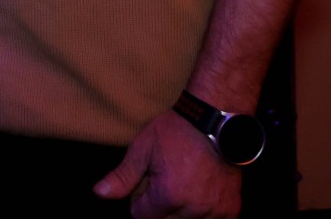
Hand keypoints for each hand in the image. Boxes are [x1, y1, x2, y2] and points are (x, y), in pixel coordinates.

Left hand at [93, 111, 240, 217]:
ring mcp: (215, 211)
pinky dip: (203, 213)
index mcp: (168, 196)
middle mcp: (193, 209)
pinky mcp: (231, 209)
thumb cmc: (176, 132)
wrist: (215, 121)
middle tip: (166, 181)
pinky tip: (200, 193)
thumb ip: (122, 177)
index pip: (142, 216)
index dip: (139, 202)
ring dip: (181, 211)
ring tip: (183, 184)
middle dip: (160, 207)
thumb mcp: (142, 150)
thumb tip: (100, 193)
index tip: (146, 186)